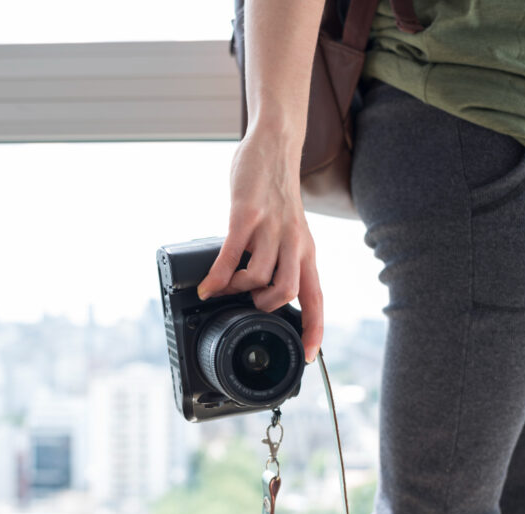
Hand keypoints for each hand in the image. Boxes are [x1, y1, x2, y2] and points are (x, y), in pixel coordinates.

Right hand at [195, 123, 323, 363]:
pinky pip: (230, 256)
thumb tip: (263, 290)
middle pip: (287, 292)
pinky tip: (207, 286)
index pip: (316, 298)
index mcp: (306, 250)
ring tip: (225, 286)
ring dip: (237, 290)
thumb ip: (283, 258)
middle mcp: (294, 242)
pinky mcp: (246, 215)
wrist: (275, 146)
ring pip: (258, 276)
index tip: (308, 356)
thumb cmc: (277, 192)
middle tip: (248, 303)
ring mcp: (270, 228)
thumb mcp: (292, 230)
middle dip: (264, 307)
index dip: (315, 330)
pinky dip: (218, 277)